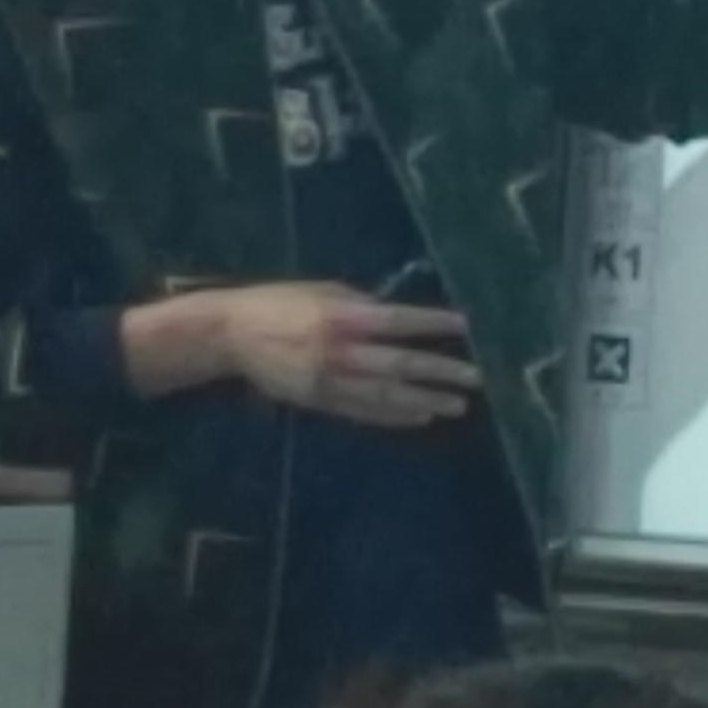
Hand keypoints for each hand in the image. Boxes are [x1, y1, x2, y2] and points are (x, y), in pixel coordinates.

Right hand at [133, 284, 481, 429]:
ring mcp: (329, 381)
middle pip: (400, 365)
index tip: (468, 327)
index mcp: (342, 318)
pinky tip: (420, 417)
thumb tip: (396, 312)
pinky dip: (394, 415)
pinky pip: (363, 412)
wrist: (229, 335)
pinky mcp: (319, 402)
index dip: (434, 324)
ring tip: (457, 405)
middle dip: (441, 372)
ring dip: (425, 401)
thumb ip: (361, 303)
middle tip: (477, 379)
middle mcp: (340, 352)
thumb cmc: (279, 302)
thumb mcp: (322, 290)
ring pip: (386, 395)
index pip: (399, 322)